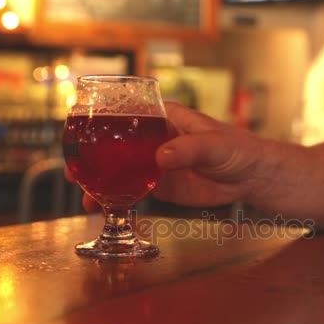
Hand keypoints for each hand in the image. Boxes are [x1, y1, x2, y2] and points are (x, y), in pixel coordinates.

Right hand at [65, 102, 268, 211]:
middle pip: (114, 146)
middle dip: (91, 159)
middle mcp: (153, 138)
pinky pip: (134, 190)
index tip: (78, 136)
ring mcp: (154, 163)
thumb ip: (188, 149)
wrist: (250, 177)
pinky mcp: (161, 185)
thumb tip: (160, 158)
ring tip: (86, 199)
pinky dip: (119, 199)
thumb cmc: (236, 148)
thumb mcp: (214, 144)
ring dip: (101, 183)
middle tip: (73, 174)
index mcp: (163, 118)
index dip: (99, 124)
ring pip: (120, 171)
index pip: (125, 114)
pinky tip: (105, 209)